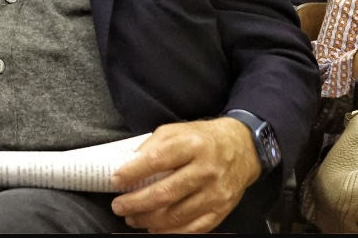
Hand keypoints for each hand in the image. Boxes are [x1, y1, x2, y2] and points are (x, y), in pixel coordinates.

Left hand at [110, 118, 260, 232]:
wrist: (242, 148)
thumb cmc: (203, 139)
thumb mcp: (176, 130)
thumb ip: (153, 146)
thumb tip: (128, 164)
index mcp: (192, 145)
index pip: (158, 160)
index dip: (133, 172)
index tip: (115, 180)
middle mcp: (205, 169)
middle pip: (165, 193)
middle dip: (136, 202)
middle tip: (118, 206)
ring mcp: (215, 192)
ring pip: (177, 214)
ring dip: (149, 220)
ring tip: (132, 218)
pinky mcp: (221, 209)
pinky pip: (194, 228)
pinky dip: (171, 232)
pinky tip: (155, 229)